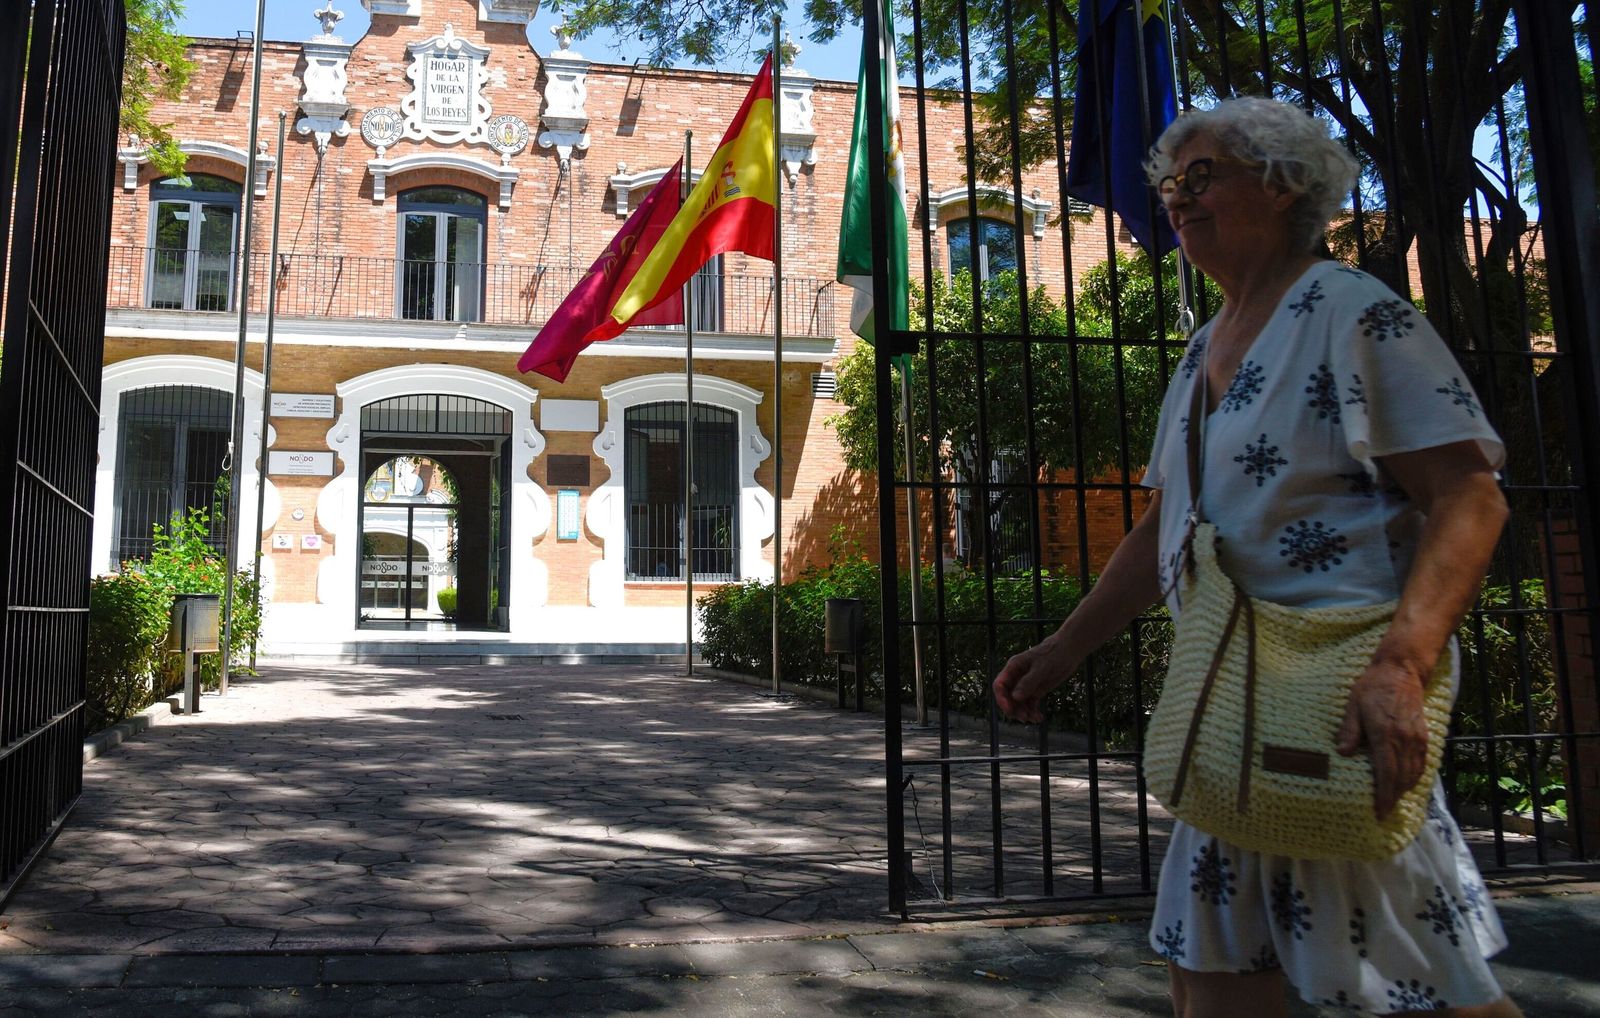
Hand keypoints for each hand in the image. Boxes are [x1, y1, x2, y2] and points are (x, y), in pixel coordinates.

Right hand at [993, 636, 1078, 723]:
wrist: (1068, 650)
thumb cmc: (1053, 654)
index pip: (1000, 685)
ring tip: (1035, 719)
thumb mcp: (1041, 668)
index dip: (1001, 699)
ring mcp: (1026, 684)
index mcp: (1013, 668)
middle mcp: (1017, 677)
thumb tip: (1015, 697)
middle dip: (1014, 708)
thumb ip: (1028, 682)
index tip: (1009, 710)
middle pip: (1008, 697)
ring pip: (1019, 702)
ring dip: (1024, 712)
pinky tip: (1039, 718)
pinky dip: (1033, 711)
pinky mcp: (1036, 690)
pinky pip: (1030, 703)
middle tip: (1024, 718)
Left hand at [1336, 658, 1430, 818]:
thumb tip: (1343, 754)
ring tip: (1392, 802)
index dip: (1384, 795)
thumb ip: (1350, 730)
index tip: (1379, 811)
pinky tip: (1406, 783)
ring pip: (1414, 772)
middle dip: (1393, 798)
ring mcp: (1417, 738)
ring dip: (1404, 790)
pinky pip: (1422, 762)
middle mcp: (1405, 739)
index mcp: (1385, 734)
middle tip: (1383, 813)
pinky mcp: (1424, 734)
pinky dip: (1415, 776)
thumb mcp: (1353, 705)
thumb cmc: (1372, 687)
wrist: (1401, 670)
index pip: (1386, 773)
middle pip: (1402, 778)